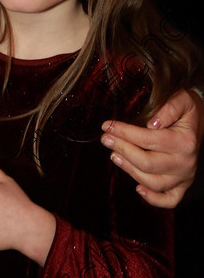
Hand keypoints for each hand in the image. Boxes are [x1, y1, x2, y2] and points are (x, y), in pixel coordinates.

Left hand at [101, 88, 203, 206]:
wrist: (201, 120)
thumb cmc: (186, 109)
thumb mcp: (181, 100)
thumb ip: (169, 108)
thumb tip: (152, 124)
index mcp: (185, 142)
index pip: (148, 139)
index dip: (125, 133)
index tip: (107, 126)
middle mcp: (185, 162)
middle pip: (147, 163)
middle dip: (122, 150)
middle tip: (105, 139)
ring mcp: (184, 177)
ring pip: (153, 182)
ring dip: (130, 170)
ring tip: (113, 155)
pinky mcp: (183, 185)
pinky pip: (170, 199)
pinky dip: (153, 198)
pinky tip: (137, 189)